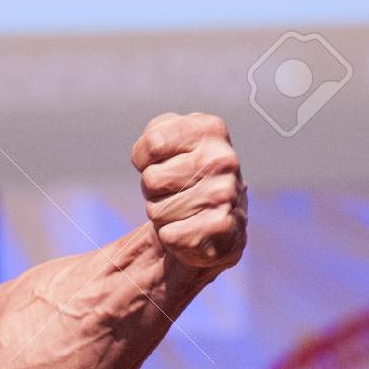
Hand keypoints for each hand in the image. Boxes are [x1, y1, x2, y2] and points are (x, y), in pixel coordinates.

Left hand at [131, 112, 247, 271]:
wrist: (217, 223)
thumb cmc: (186, 180)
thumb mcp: (173, 145)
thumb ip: (155, 135)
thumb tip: (147, 149)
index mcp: (210, 130)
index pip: (154, 141)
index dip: (144, 159)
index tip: (161, 163)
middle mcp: (222, 159)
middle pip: (151, 178)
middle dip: (153, 191)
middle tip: (175, 192)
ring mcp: (224, 193)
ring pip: (157, 210)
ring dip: (162, 215)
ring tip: (183, 210)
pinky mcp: (220, 227)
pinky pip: (169, 235)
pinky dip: (171, 237)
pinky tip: (190, 229)